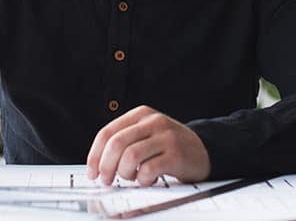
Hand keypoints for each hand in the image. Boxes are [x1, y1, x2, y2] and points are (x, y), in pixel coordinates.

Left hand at [86, 105, 210, 186]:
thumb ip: (124, 141)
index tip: (92, 172)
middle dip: (106, 166)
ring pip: (130, 156)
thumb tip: (98, 164)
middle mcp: (153, 121)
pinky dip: (142, 179)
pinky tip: (147, 179)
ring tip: (131, 177)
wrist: (203, 149)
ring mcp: (166, 137)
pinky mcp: (176, 154)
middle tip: (106, 181)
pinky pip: (149, 169)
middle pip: (116, 143)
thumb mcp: (146, 134)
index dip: (95, 155)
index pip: (107, 133)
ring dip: (125, 173)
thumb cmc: (169, 146)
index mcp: (141, 114)